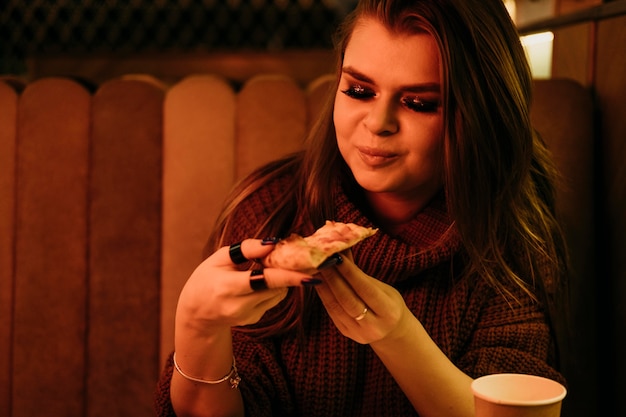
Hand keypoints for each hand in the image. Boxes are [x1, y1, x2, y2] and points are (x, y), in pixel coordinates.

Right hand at [177, 239, 314, 333]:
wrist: (196, 312)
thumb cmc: (207, 278)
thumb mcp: (221, 258)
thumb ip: (247, 249)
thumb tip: (273, 243)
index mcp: (227, 287)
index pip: (263, 281)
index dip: (288, 277)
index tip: (309, 275)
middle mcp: (238, 306)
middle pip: (275, 288)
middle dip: (290, 273)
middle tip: (301, 259)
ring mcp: (247, 316)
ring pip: (278, 294)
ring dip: (280, 279)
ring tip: (267, 268)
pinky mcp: (254, 320)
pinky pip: (273, 300)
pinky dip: (273, 288)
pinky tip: (259, 282)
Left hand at [315, 251, 411, 344]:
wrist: (391, 332)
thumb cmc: (388, 303)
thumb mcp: (383, 288)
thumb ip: (362, 274)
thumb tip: (343, 250)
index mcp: (389, 312)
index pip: (366, 289)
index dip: (350, 273)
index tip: (337, 257)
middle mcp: (374, 326)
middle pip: (348, 300)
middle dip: (333, 278)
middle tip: (322, 260)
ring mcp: (358, 332)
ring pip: (336, 307)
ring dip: (324, 286)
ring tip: (316, 269)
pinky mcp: (345, 332)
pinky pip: (331, 312)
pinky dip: (323, 295)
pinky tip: (318, 282)